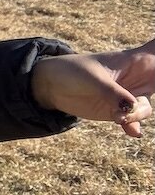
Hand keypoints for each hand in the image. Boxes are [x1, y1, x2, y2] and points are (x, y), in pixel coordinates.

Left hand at [32, 38, 154, 137]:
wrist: (49, 85)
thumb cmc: (70, 72)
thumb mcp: (93, 80)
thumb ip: (114, 94)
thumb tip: (131, 108)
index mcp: (135, 61)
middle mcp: (138, 77)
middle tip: (137, 101)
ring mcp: (130, 94)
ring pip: (148, 107)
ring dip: (139, 114)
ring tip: (120, 117)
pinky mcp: (119, 110)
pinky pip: (135, 120)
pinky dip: (133, 126)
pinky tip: (131, 133)